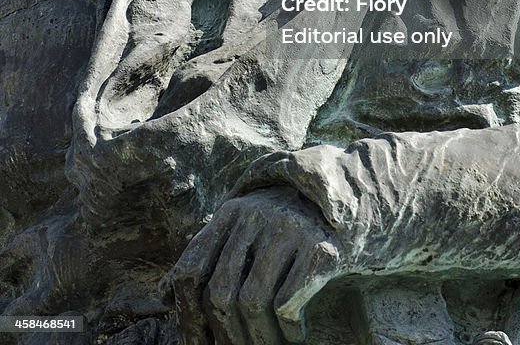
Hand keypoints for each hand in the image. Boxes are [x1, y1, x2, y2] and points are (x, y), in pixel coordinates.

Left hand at [166, 188, 343, 344]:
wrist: (339, 207)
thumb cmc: (278, 231)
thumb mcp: (240, 232)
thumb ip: (206, 257)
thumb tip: (161, 295)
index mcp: (229, 214)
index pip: (191, 272)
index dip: (188, 318)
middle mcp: (254, 216)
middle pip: (222, 294)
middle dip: (226, 337)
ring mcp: (287, 229)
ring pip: (254, 303)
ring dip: (258, 340)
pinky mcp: (318, 247)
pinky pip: (289, 304)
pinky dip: (288, 331)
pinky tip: (294, 335)